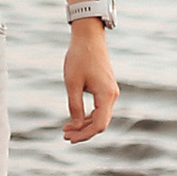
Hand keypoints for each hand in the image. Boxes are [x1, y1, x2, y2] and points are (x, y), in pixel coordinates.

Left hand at [62, 26, 117, 140]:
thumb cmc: (79, 58)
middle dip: (83, 132)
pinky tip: (75, 119)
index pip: (99, 125)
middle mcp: (112, 95)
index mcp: (106, 95)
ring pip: (100, 117)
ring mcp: (110, 92)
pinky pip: (99, 108)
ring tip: (67, 129)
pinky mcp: (105, 88)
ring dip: (84, 125)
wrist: (88, 37)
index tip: (69, 138)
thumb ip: (75, 106)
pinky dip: (88, 116)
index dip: (84, 134)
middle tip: (65, 136)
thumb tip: (76, 126)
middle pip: (100, 123)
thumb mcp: (72, 83)